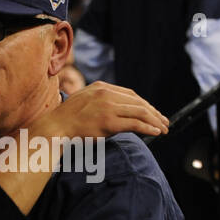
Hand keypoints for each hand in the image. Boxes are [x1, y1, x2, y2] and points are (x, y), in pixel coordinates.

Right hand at [37, 81, 167, 140]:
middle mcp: (106, 94)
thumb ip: (102, 102)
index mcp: (101, 87)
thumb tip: (118, 111)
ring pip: (139, 112)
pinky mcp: (108, 121)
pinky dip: (148, 128)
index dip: (144, 104)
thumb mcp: (85, 102)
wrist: (55, 127)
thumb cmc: (68, 119)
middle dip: (154, 112)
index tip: (153, 113)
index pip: (130, 94)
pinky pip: (134, 124)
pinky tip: (156, 132)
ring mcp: (107, 107)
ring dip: (155, 121)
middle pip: (138, 102)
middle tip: (164, 121)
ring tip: (163, 129)